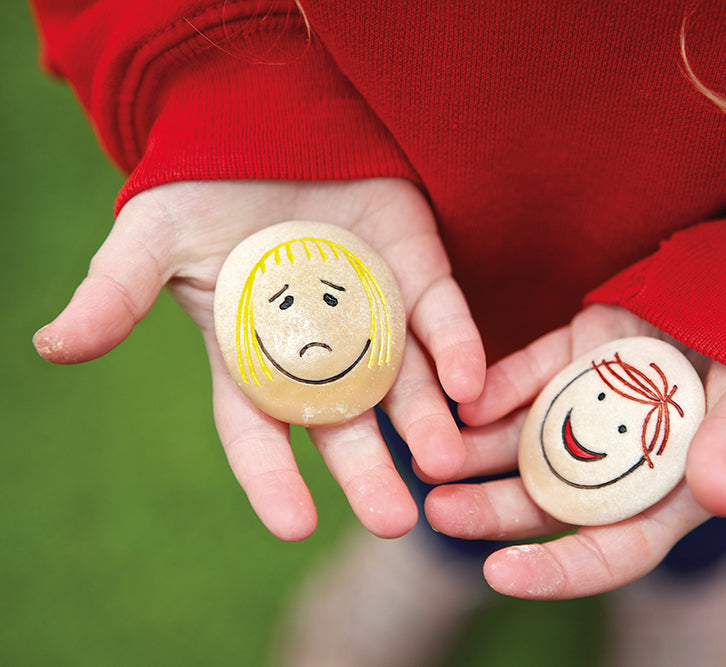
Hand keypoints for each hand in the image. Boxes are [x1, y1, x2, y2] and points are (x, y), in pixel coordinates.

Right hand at [33, 178, 485, 540]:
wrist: (271, 121)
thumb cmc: (207, 186)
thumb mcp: (155, 236)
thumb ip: (117, 292)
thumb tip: (53, 347)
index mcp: (256, 357)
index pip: (261, 430)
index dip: (273, 479)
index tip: (294, 527)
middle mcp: (323, 351)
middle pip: (347, 425)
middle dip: (369, 473)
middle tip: (396, 522)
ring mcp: (375, 316)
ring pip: (406, 385)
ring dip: (428, 424)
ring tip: (445, 462)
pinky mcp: (418, 274)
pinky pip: (444, 320)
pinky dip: (458, 351)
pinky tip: (472, 386)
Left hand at [424, 304, 725, 598]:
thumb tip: (719, 498)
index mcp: (662, 493)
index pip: (608, 550)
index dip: (556, 570)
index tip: (498, 574)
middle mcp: (615, 461)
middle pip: (545, 500)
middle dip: (490, 511)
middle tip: (437, 509)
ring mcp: (590, 408)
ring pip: (523, 443)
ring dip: (474, 452)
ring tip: (424, 458)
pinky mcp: (575, 358)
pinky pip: (528, 377)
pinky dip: (496, 389)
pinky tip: (461, 399)